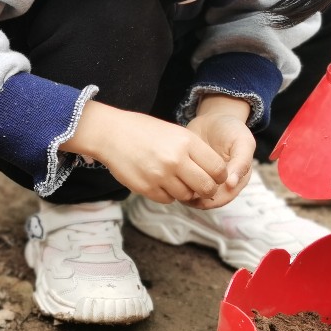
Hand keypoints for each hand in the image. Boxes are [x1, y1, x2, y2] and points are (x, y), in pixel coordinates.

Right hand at [62, 101, 228, 203]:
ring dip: (185, 192)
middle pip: (206, 187)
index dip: (220, 177)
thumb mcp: (174, 132)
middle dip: (207, 190)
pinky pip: (168, 199)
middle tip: (202, 187)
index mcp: (186, 142)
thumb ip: (195, 151)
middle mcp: (176, 160)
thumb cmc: (144, 131)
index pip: (218, 169)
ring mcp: (160, 176)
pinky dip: (167, 194)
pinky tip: (159, 181)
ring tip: (175, 180)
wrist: (110, 133)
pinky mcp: (146, 188)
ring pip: (187, 196)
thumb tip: (215, 174)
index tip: (215, 177)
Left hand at [184, 94, 255, 208]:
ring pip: (192, 196)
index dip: (210, 196)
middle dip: (193, 196)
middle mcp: (221, 185)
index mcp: (236, 181)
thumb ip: (241, 162)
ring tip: (176, 177)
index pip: (222, 198)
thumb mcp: (242, 142)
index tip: (198, 184)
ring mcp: (205, 180)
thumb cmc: (231, 130)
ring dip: (183, 191)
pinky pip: (183, 185)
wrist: (214, 119)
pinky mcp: (191, 173)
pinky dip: (177, 183)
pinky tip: (171, 174)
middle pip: (205, 201)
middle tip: (182, 182)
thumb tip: (231, 184)